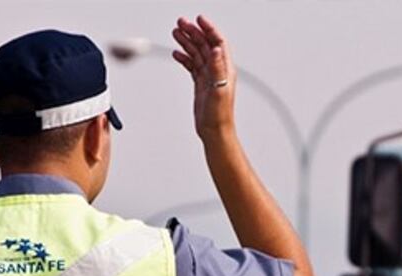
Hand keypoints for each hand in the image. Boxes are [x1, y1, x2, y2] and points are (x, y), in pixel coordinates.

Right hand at [171, 15, 236, 140]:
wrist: (214, 131)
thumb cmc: (219, 115)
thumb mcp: (219, 90)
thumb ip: (218, 69)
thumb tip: (217, 49)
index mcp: (225, 69)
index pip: (218, 43)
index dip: (209, 29)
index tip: (199, 19)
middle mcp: (218, 71)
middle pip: (205, 45)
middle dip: (193, 32)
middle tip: (181, 23)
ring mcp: (209, 77)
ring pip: (197, 54)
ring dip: (187, 42)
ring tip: (176, 33)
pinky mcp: (201, 84)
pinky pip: (192, 66)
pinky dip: (185, 58)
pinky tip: (177, 54)